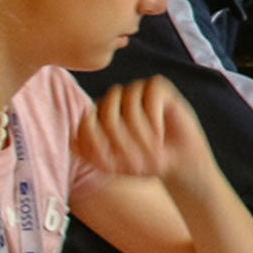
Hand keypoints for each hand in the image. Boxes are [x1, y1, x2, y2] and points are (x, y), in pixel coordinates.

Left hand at [78, 77, 207, 186]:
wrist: (180, 162)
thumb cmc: (145, 163)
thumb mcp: (112, 164)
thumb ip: (90, 152)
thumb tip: (73, 142)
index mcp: (97, 114)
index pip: (87, 123)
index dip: (100, 145)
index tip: (115, 165)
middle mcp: (114, 99)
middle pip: (108, 112)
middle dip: (124, 141)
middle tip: (139, 161)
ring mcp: (135, 90)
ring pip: (130, 104)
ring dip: (141, 133)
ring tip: (153, 149)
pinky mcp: (158, 86)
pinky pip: (150, 96)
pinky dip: (154, 119)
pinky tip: (161, 134)